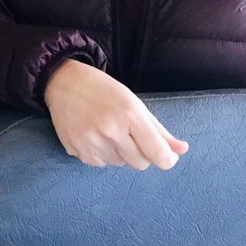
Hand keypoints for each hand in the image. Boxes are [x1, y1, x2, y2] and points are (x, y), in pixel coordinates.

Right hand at [43, 60, 188, 170]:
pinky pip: (101, 164)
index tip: (167, 157)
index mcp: (129, 115)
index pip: (157, 153)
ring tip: (108, 131)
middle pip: (140, 163)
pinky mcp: (77, 150)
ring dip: (120, 153)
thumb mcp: (134, 103)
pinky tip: (95, 136)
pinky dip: (102, 154)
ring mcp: (92, 142)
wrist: (63, 82)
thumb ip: (159, 130)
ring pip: (120, 164)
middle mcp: (110, 130)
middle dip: (142, 153)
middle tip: (131, 135)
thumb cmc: (103, 89)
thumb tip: (181, 150)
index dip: (167, 159)